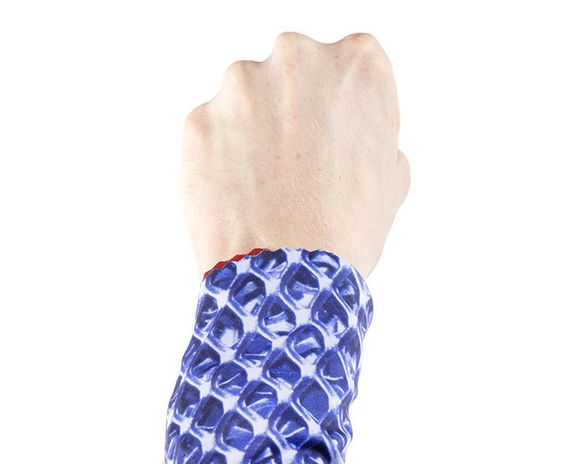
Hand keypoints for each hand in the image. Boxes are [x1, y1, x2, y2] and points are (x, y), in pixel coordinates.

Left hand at [180, 31, 409, 278]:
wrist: (287, 281)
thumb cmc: (343, 236)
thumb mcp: (390, 180)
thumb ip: (374, 134)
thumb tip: (357, 133)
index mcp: (356, 65)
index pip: (349, 65)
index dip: (342, 109)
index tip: (335, 140)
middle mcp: (296, 58)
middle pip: (293, 73)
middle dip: (294, 111)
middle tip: (298, 167)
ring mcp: (239, 88)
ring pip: (246, 100)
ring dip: (253, 132)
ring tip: (265, 189)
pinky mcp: (198, 121)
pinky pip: (212, 132)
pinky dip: (221, 158)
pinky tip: (238, 195)